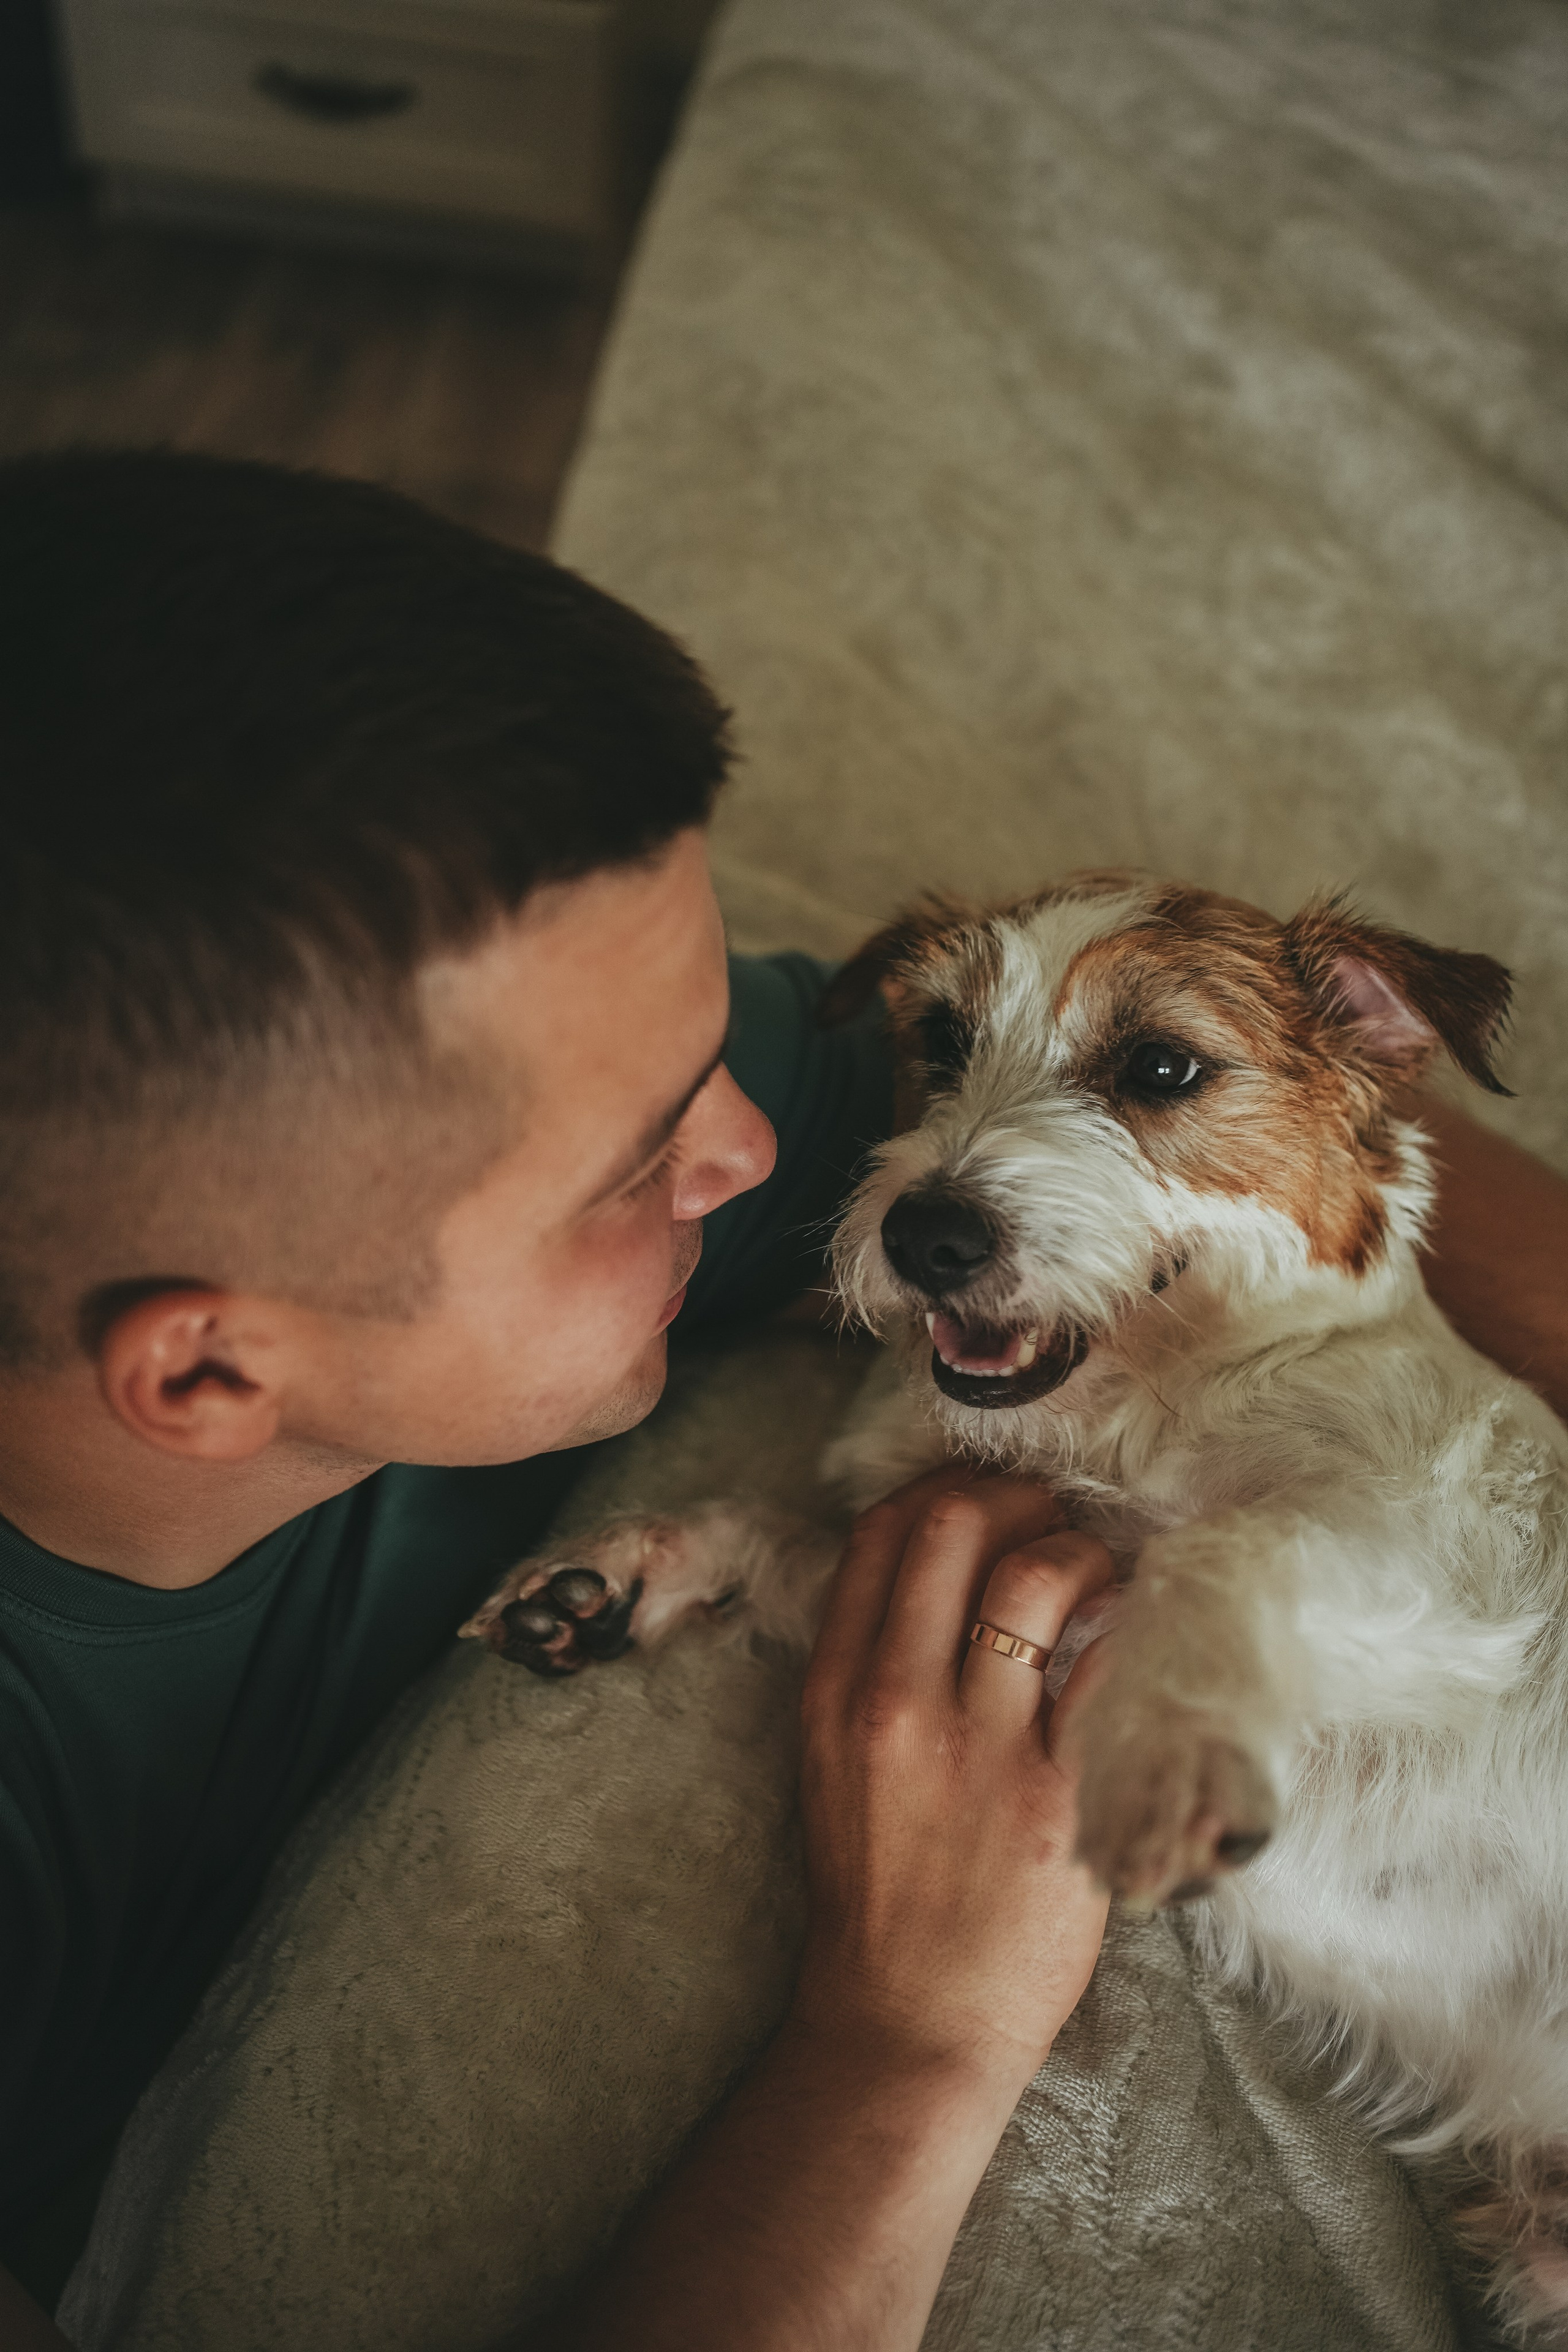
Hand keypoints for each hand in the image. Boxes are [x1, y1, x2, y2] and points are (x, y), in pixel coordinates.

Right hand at [791, 1471, 1114, 2095]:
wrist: (907, 2019)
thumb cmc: (879, 1889)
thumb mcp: (832, 1762)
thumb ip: (870, 1666)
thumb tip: (938, 1576)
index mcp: (836, 1691)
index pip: (879, 1535)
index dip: (941, 1493)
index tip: (984, 1502)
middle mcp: (899, 1703)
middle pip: (952, 1528)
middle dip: (1014, 1499)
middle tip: (1052, 1518)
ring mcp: (983, 1750)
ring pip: (1036, 1579)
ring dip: (1079, 1550)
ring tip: (1099, 1571)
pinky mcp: (1061, 1799)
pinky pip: (1108, 1670)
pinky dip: (1129, 1628)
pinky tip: (1139, 1631)